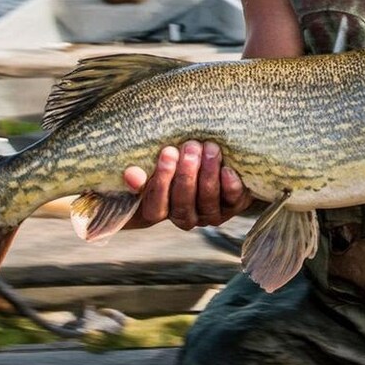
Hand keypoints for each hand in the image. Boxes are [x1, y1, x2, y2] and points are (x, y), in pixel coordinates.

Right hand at [122, 140, 251, 230]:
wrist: (214, 159)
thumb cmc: (176, 160)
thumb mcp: (157, 163)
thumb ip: (143, 172)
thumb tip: (131, 174)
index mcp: (160, 210)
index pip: (155, 208)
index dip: (160, 184)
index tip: (167, 154)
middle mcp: (185, 217)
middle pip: (183, 204)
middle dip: (187, 174)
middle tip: (190, 147)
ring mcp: (210, 214)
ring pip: (207, 201)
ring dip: (208, 174)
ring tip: (209, 148)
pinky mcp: (233, 206)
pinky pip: (232, 201)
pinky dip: (230, 186)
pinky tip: (227, 169)